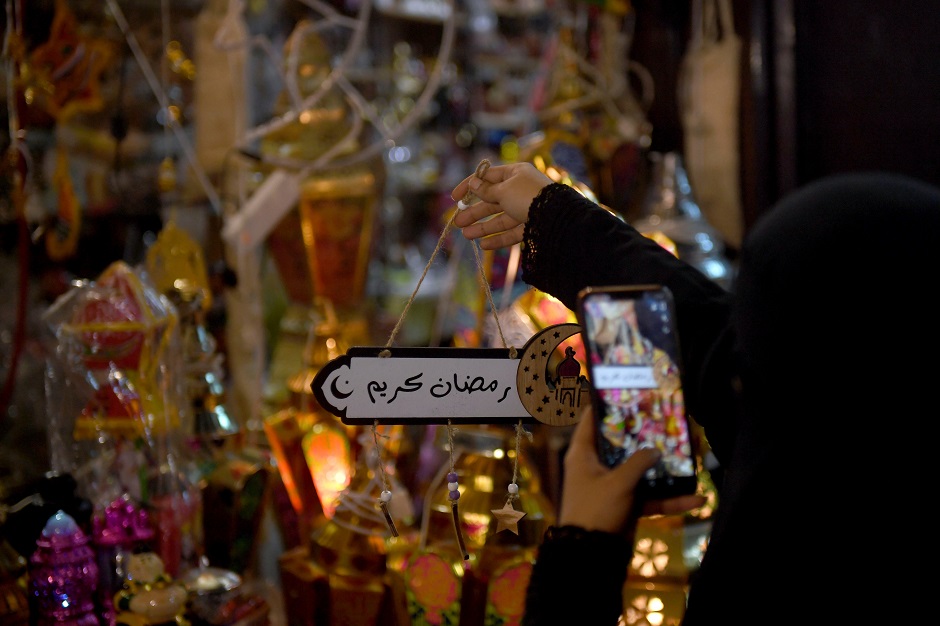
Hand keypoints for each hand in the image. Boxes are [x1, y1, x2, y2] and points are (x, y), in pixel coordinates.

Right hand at [451, 162, 552, 249]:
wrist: (557, 217)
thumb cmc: (528, 196)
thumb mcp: (503, 190)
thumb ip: (486, 190)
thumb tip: (473, 183)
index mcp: (515, 173)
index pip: (488, 177)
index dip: (470, 186)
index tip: (455, 197)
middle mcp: (520, 189)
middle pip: (492, 200)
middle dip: (474, 211)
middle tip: (457, 221)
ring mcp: (526, 209)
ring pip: (500, 218)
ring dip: (482, 226)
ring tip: (465, 235)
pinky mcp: (531, 226)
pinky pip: (511, 232)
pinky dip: (498, 238)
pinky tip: (483, 245)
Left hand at [558, 406, 706, 533]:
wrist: (591, 555)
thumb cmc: (596, 510)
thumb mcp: (618, 483)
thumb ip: (638, 463)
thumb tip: (655, 450)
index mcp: (583, 454)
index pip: (590, 421)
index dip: (604, 405)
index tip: (624, 392)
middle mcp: (596, 466)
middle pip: (621, 444)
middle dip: (645, 435)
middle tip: (666, 419)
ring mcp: (612, 486)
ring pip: (640, 471)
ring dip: (663, 468)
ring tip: (689, 455)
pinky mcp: (626, 505)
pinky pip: (649, 497)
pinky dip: (669, 500)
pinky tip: (695, 499)